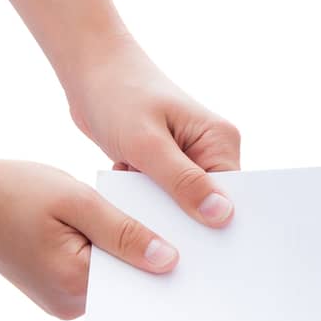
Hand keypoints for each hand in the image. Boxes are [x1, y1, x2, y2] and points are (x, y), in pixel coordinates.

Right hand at [0, 155, 182, 319]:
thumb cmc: (11, 190)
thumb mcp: (76, 200)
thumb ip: (124, 231)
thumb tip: (169, 261)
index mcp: (75, 286)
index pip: (140, 284)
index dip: (171, 261)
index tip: (203, 247)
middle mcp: (70, 305)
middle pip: (130, 283)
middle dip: (153, 254)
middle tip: (187, 229)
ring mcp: (63, 300)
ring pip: (115, 276)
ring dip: (130, 249)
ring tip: (151, 218)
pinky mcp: (58, 288)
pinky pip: (97, 271)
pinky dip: (109, 249)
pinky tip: (118, 224)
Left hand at [66, 35, 241, 227]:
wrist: (88, 70)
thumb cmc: (117, 95)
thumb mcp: (147, 143)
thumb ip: (183, 181)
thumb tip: (223, 216)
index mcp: (220, 139)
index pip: (233, 197)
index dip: (217, 226)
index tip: (196, 250)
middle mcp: (212, 149)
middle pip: (210, 204)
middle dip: (184, 219)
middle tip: (157, 231)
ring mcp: (190, 157)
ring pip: (183, 204)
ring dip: (159, 209)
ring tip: (134, 200)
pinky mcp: (168, 164)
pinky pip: (164, 197)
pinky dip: (144, 200)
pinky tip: (126, 190)